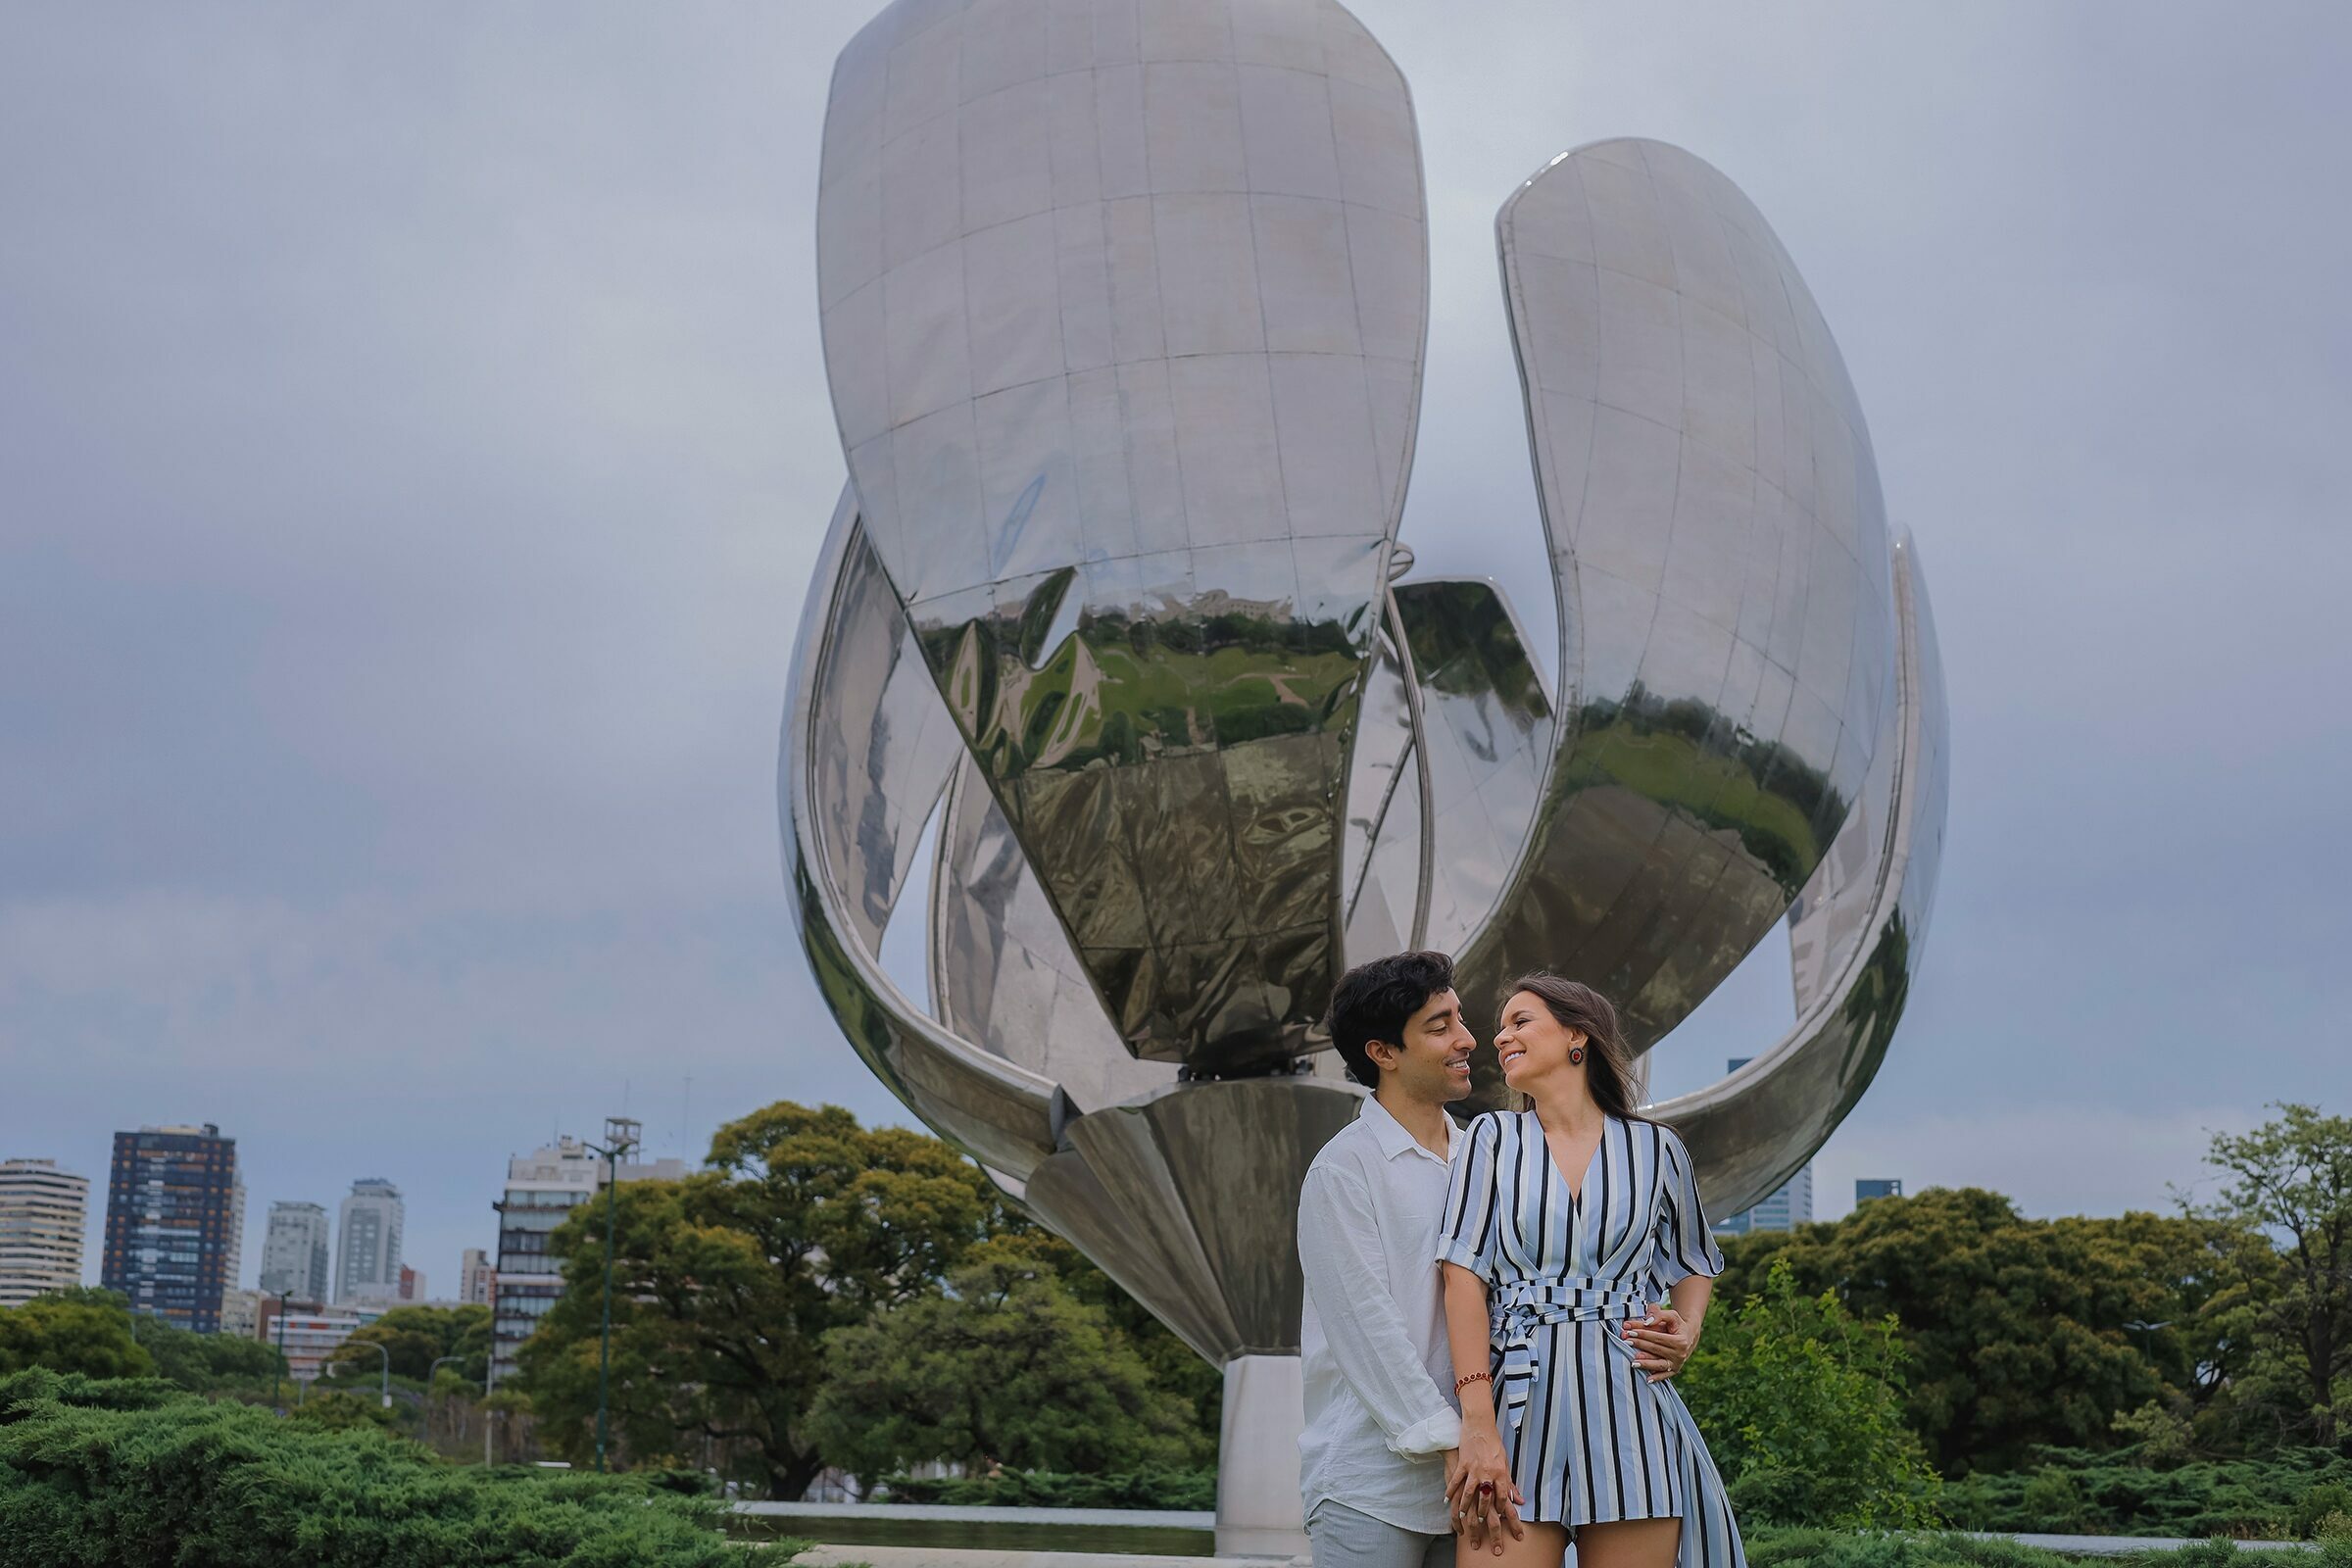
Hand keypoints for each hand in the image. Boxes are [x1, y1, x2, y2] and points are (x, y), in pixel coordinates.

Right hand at [1444, 1424, 1522, 1554]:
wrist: (1480, 1425)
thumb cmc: (1494, 1444)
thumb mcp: (1506, 1463)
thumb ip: (1510, 1483)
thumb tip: (1519, 1500)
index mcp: (1501, 1473)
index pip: (1502, 1498)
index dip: (1502, 1512)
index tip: (1501, 1520)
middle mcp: (1488, 1473)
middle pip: (1486, 1501)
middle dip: (1485, 1518)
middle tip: (1483, 1528)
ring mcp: (1474, 1469)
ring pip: (1469, 1494)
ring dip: (1466, 1509)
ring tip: (1464, 1520)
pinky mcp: (1463, 1464)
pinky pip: (1456, 1481)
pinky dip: (1451, 1491)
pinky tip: (1447, 1501)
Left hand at [1622, 1305, 1697, 1381]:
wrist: (1687, 1336)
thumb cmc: (1676, 1325)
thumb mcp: (1671, 1315)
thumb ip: (1659, 1315)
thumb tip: (1647, 1322)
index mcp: (1680, 1341)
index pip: (1658, 1337)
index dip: (1643, 1333)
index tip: (1630, 1331)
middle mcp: (1680, 1354)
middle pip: (1655, 1349)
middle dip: (1639, 1344)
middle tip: (1626, 1341)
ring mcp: (1677, 1363)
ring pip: (1659, 1364)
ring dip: (1646, 1363)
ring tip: (1633, 1362)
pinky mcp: (1674, 1370)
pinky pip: (1665, 1375)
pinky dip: (1657, 1378)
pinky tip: (1647, 1380)